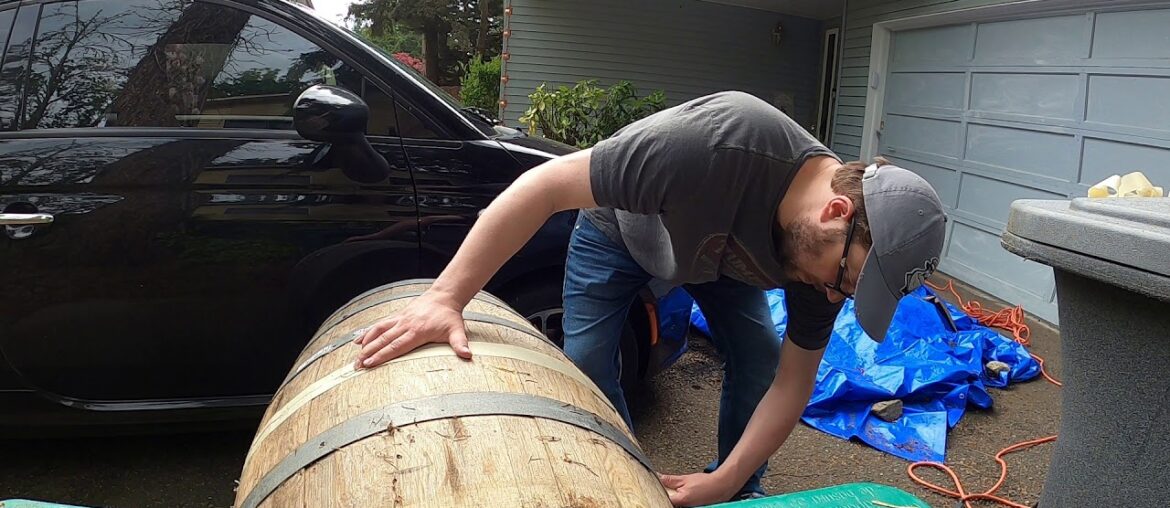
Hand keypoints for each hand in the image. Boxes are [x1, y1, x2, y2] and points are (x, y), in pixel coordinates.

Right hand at [353, 292, 471, 368]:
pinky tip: (359, 341)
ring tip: (355, 357)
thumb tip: (467, 354)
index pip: (397, 346)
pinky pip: (380, 324)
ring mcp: (400, 319)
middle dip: (369, 354)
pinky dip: (368, 332)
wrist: (444, 296)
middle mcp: (406, 324)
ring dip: (366, 344)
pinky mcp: (398, 316)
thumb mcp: (457, 330)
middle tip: (357, 366)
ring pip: (379, 332)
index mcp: (417, 331)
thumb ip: (460, 343)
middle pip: (384, 341)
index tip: (371, 364)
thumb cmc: (449, 315)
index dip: (383, 355)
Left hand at [659, 472, 738, 506]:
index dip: (660, 493)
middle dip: (668, 495)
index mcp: (681, 499)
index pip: (663, 498)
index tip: (659, 488)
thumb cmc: (707, 483)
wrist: (721, 486)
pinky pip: (682, 504)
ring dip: (675, 497)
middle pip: (669, 502)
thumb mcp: (685, 478)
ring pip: (676, 503)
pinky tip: (685, 494)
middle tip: (673, 489)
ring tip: (682, 491)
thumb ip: (670, 480)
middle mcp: (685, 507)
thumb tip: (659, 477)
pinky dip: (681, 499)